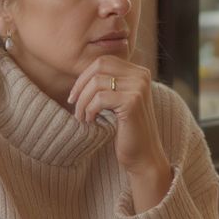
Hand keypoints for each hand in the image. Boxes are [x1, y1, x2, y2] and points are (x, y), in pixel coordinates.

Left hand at [68, 56, 171, 211]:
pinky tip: (91, 121)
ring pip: (97, 83)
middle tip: (74, 104)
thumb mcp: (117, 102)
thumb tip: (80, 74)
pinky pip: (100, 98)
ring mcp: (139, 87)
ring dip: (83, 102)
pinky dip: (90, 110)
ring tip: (82, 117)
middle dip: (81, 85)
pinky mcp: (133, 102)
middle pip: (99, 66)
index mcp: (139, 72)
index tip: (74, 96)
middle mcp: (141, 76)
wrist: (144, 156)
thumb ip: (107, 84)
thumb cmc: (127, 131)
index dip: (84, 76)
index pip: (104, 61)